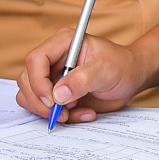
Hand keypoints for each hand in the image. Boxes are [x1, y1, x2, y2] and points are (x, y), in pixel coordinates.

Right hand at [17, 29, 154, 120]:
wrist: (131, 78)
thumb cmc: (122, 66)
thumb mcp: (106, 70)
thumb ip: (83, 80)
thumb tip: (58, 94)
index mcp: (63, 42)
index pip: (35, 59)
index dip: (38, 82)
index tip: (53, 100)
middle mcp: (53, 58)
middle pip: (27, 80)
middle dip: (41, 101)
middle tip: (62, 113)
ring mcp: (52, 76)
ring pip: (30, 96)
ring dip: (50, 111)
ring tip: (76, 111)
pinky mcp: (56, 93)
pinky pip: (45, 108)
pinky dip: (61, 116)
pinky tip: (83, 112)